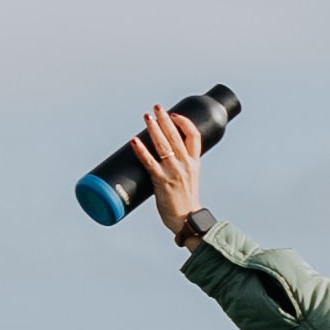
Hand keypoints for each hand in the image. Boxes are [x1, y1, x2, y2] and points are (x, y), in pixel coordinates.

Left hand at [133, 104, 206, 243]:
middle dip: (165, 119)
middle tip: (156, 107)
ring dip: (153, 129)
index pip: (194, 136)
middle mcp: (185, 165)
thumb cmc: (185, 202)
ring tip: (146, 117)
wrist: (187, 221)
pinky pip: (150, 162)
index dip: (184, 123)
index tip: (173, 115)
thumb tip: (160, 156)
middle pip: (176, 136)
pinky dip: (141, 150)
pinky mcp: (162, 181)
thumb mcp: (188, 179)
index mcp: (194, 163)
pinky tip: (134, 141)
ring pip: (163, 145)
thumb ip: (178, 167)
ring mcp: (174, 172)